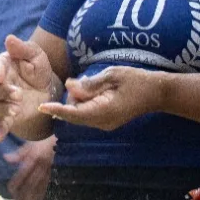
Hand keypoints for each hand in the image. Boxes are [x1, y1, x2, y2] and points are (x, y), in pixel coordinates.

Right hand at [0, 35, 55, 142]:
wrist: (48, 91)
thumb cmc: (38, 70)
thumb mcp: (36, 56)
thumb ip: (23, 48)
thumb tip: (8, 39)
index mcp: (1, 66)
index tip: (1, 76)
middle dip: (2, 92)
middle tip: (18, 94)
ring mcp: (0, 101)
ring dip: (3, 108)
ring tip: (16, 109)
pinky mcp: (6, 116)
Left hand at [5, 138, 54, 199]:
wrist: (58, 142)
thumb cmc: (41, 142)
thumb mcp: (29, 144)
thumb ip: (18, 153)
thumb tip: (6, 158)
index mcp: (34, 158)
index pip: (23, 172)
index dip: (17, 181)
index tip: (9, 189)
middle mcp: (40, 166)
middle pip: (31, 182)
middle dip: (24, 193)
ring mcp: (47, 171)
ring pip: (39, 186)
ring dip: (32, 196)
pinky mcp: (51, 174)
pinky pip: (46, 185)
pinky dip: (41, 194)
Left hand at [37, 66, 162, 131]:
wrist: (157, 93)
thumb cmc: (137, 81)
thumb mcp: (113, 75)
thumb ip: (90, 83)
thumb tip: (70, 86)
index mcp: (104, 112)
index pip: (74, 113)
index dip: (57, 109)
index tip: (41, 107)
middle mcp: (103, 122)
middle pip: (75, 115)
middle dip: (68, 101)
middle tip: (73, 84)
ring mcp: (105, 124)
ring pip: (80, 115)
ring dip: (76, 102)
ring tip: (85, 85)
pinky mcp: (107, 121)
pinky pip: (88, 114)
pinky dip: (83, 104)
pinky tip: (88, 91)